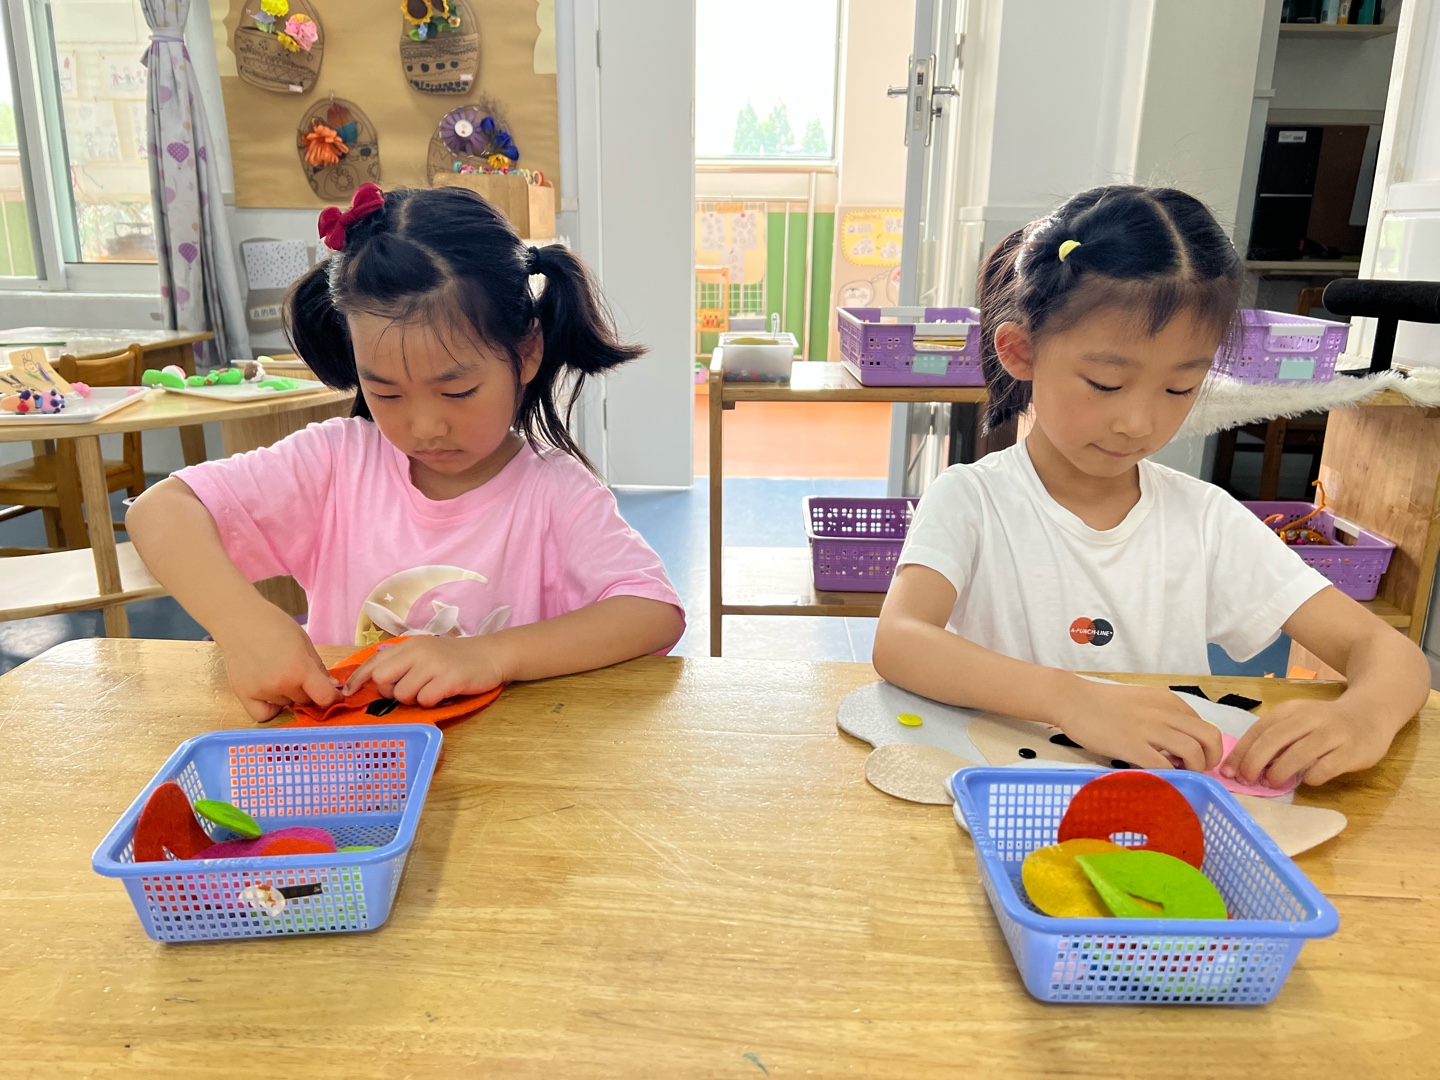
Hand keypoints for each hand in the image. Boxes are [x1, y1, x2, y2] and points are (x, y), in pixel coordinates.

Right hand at [214, 604, 341, 721]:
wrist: (239, 620)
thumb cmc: (274, 625)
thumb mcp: (305, 642)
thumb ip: (318, 667)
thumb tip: (331, 687)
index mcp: (300, 669)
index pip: (325, 698)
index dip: (333, 697)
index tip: (333, 694)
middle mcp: (281, 684)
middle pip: (305, 701)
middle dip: (308, 692)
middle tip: (299, 675)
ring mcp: (261, 691)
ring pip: (286, 705)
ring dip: (288, 696)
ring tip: (278, 673)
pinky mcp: (243, 695)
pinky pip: (262, 716)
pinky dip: (270, 709)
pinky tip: (271, 695)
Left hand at [342, 635, 505, 705]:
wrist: (490, 655)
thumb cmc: (455, 658)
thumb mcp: (425, 654)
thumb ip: (402, 663)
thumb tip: (375, 682)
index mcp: (409, 645)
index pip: (375, 661)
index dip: (358, 679)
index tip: (348, 693)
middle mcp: (418, 651)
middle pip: (383, 679)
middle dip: (390, 692)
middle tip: (409, 692)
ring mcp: (433, 664)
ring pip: (403, 694)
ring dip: (414, 699)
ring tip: (430, 691)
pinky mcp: (449, 678)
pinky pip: (425, 700)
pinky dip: (431, 702)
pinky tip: (443, 693)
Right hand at [1054, 681, 1224, 771]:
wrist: (1072, 700)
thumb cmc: (1103, 703)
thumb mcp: (1142, 701)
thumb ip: (1163, 717)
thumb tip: (1178, 744)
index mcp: (1169, 701)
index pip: (1204, 725)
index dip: (1205, 746)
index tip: (1192, 758)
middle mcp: (1165, 712)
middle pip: (1209, 737)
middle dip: (1211, 759)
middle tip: (1197, 770)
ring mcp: (1149, 729)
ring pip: (1193, 752)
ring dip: (1193, 769)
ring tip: (1179, 774)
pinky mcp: (1132, 746)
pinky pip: (1164, 766)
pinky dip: (1169, 776)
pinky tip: (1160, 778)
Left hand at [1222, 698, 1390, 786]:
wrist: (1372, 713)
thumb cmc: (1325, 722)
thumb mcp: (1297, 721)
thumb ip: (1275, 738)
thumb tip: (1243, 765)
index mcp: (1291, 709)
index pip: (1259, 730)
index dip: (1241, 752)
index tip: (1229, 771)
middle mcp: (1310, 718)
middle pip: (1274, 740)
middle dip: (1254, 762)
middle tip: (1247, 780)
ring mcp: (1333, 734)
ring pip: (1298, 754)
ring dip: (1279, 772)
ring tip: (1272, 783)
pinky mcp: (1352, 751)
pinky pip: (1325, 767)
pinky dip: (1311, 777)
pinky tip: (1307, 780)